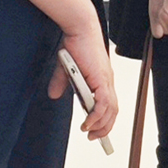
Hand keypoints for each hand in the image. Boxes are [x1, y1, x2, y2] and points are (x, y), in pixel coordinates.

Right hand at [48, 19, 119, 144]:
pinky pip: (103, 103)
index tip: (99, 132)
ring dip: (101, 124)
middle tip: (94, 138)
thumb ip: (61, 83)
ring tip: (90, 133)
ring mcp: (106, 81)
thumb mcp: (66, 70)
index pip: (110, 105)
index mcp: (103, 81)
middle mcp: (108, 82)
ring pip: (110, 109)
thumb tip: (54, 96)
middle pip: (113, 111)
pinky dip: (97, 115)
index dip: (107, 120)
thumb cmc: (76, 45)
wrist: (79, 30)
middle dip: (105, 127)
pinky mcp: (101, 79)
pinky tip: (88, 123)